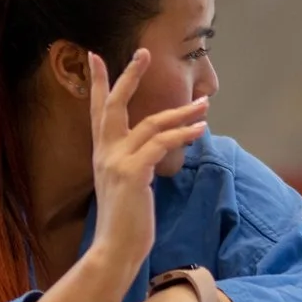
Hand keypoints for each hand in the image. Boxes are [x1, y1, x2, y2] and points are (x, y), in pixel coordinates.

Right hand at [81, 50, 208, 278]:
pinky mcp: (133, 173)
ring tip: (205, 104)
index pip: (98, 111)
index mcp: (102, 154)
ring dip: (182, 111)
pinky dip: (183, 133)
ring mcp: (117, 161)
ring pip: (151, 123)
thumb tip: (154, 151)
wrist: (115, 250)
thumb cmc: (126, 223)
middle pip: (116, 104)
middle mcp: (105, 153)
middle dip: (130, 75)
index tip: (96, 56)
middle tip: (144, 52)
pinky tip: (200, 129)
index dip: (100, 83)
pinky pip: (162, 143)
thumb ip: (135, 164)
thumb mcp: (126, 187)